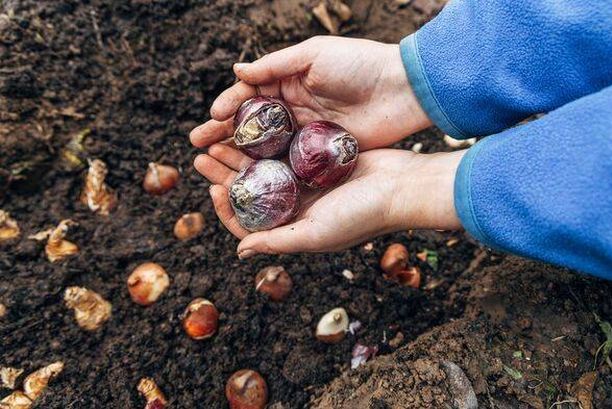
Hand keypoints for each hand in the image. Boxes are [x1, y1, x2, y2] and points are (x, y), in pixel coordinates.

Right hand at [190, 36, 430, 150]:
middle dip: (224, 133)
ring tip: (215, 165)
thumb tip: (237, 71)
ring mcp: (306, 132)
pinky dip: (270, 169)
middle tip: (198, 146)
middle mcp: (294, 108)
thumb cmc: (360, 64)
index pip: (250, 95)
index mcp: (289, 81)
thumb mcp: (314, 55)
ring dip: (240, 154)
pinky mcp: (321, 153)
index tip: (210, 119)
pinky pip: (290, 161)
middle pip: (252, 123)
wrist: (404, 90)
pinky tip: (251, 178)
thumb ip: (275, 66)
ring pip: (266, 145)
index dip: (228, 107)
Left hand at [194, 145, 463, 258]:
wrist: (401, 186)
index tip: (215, 188)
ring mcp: (305, 183)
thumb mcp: (316, 233)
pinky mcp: (315, 161)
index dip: (227, 208)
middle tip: (203, 156)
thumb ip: (278, 241)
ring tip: (217, 139)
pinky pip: (282, 150)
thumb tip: (240, 251)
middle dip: (225, 175)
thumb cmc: (362, 215)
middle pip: (250, 192)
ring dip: (239, 155)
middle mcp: (296, 207)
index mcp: (293, 229)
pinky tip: (250, 128)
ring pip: (262, 168)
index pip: (249, 224)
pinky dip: (265, 142)